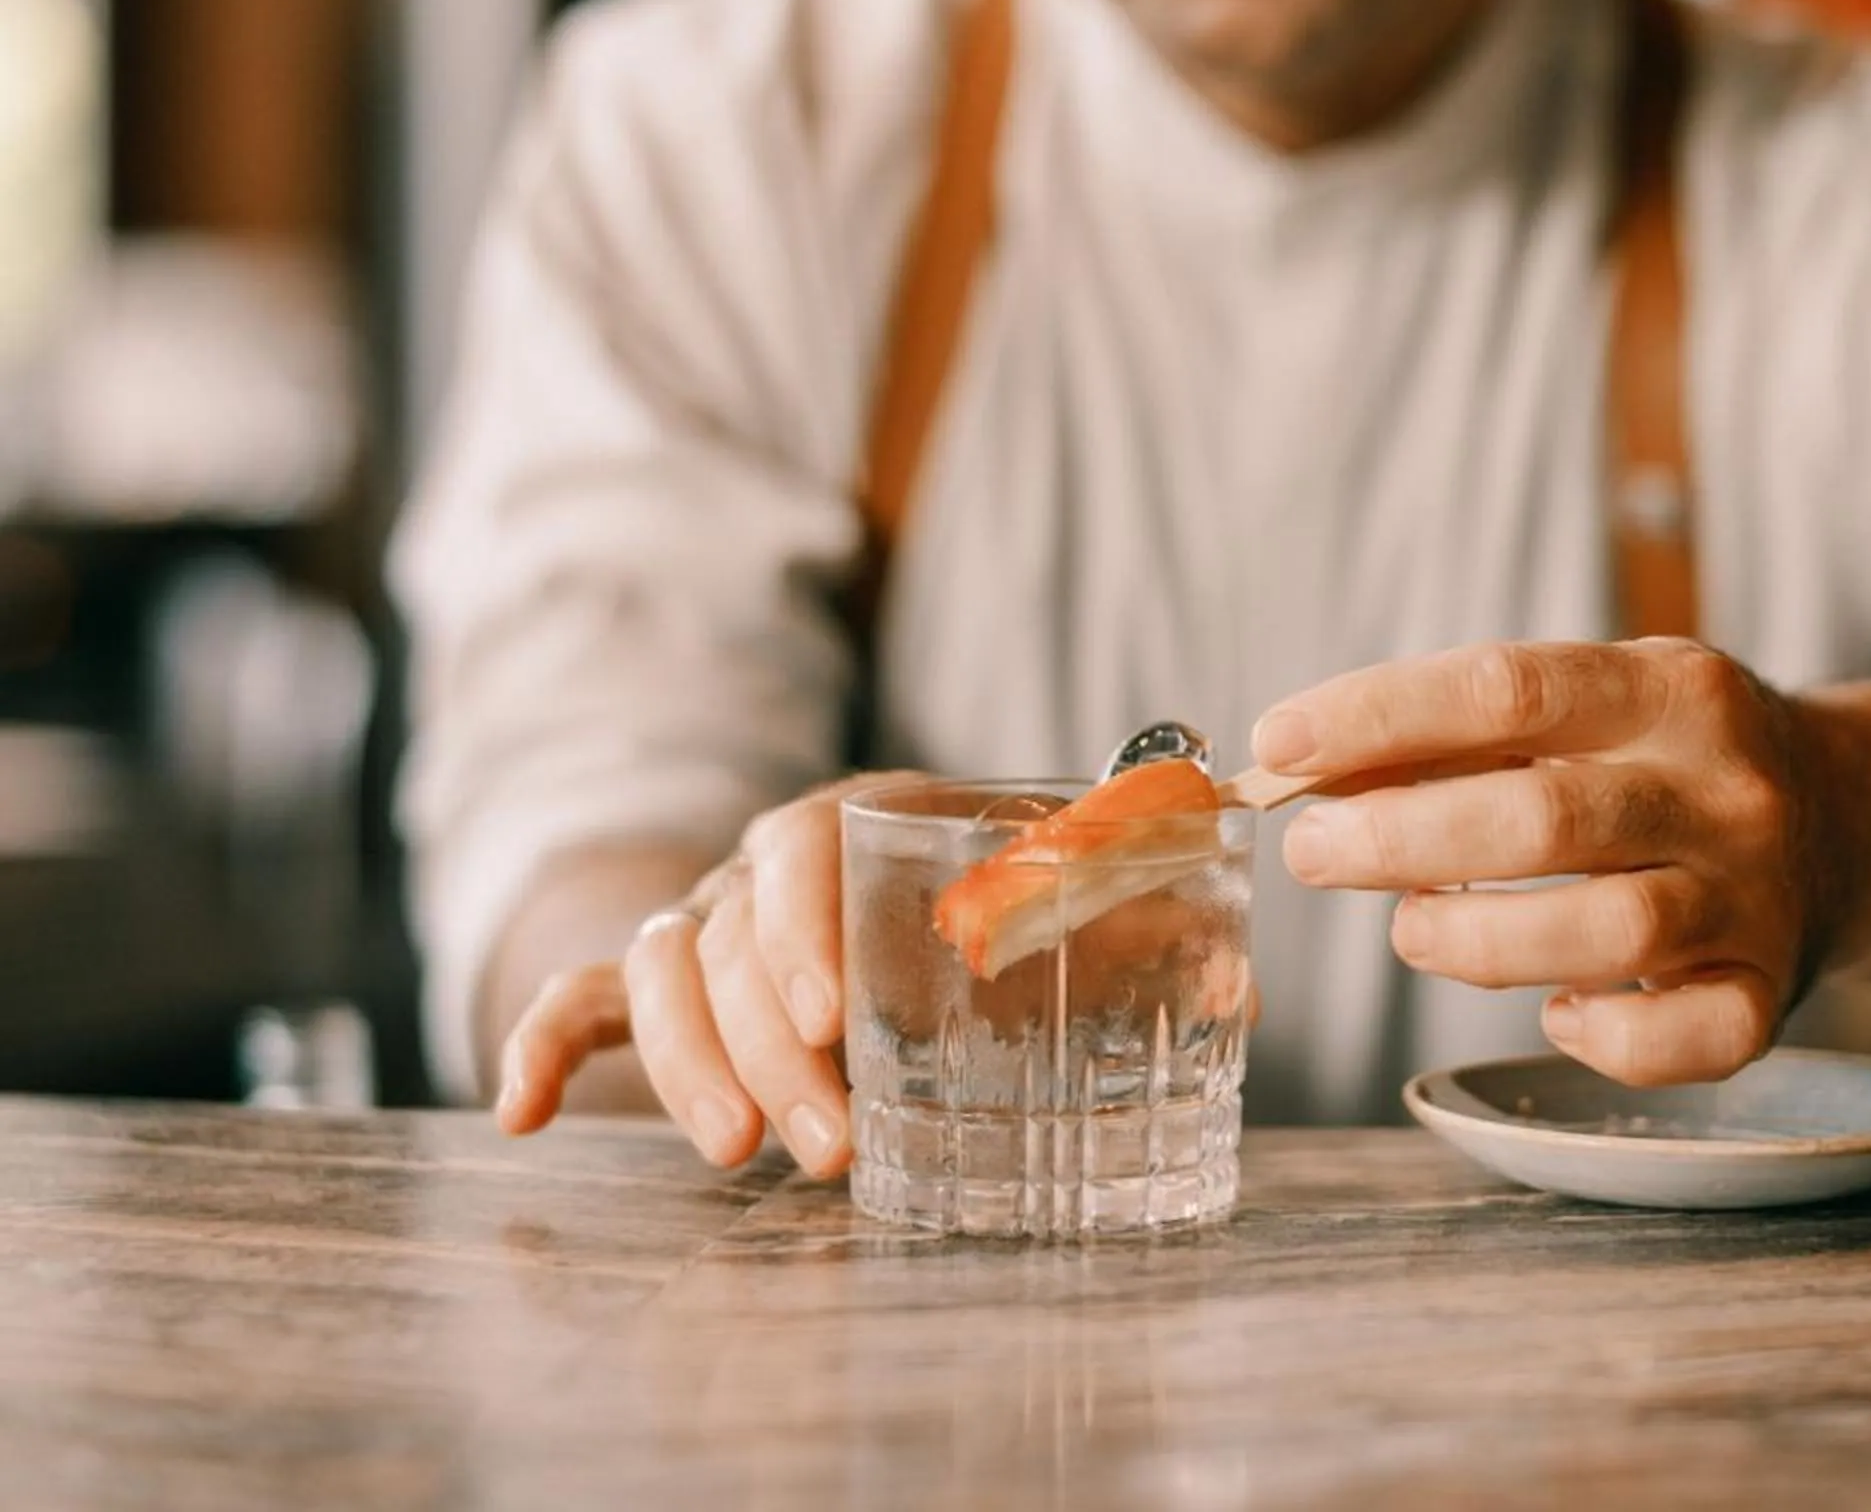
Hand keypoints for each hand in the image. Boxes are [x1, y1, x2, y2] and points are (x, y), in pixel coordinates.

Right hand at [491, 772, 1257, 1172]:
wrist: (916, 883)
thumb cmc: (1009, 895)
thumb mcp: (1078, 899)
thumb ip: (1151, 929)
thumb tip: (1239, 982)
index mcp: (866, 820)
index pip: (804, 843)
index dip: (806, 924)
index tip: (840, 1017)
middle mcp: (771, 867)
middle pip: (731, 935)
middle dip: (772, 1045)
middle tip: (828, 1144)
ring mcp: (708, 922)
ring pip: (659, 974)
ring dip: (690, 1065)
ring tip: (739, 1158)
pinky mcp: (662, 988)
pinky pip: (581, 997)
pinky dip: (544, 1045)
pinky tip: (521, 1116)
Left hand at [1256, 640, 1832, 1086]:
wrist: (1848, 818)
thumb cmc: (1667, 762)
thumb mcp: (1591, 707)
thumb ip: (1463, 734)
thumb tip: (1304, 768)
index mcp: (1672, 689)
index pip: (1508, 687)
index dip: (1379, 718)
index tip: (1280, 746)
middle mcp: (1725, 788)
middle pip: (1549, 820)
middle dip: (1402, 839)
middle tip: (1316, 850)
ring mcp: (1755, 897)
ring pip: (1608, 934)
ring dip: (1477, 940)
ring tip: (1411, 930)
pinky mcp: (1770, 994)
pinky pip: (1682, 1041)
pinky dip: (1602, 1038)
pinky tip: (1556, 1011)